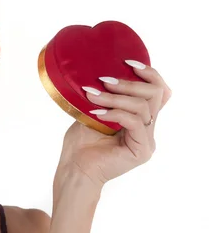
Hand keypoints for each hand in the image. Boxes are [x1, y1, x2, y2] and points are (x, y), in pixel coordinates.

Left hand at [55, 60, 171, 192]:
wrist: (74, 170)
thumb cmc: (80, 144)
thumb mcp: (94, 112)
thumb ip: (107, 97)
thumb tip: (107, 73)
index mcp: (140, 119)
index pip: (158, 91)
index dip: (149, 74)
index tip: (127, 62)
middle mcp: (147, 129)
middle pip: (155, 94)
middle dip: (128, 83)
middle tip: (104, 80)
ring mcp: (147, 140)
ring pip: (143, 106)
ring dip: (116, 97)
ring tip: (93, 96)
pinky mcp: (142, 150)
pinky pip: (134, 122)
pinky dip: (115, 113)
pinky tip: (97, 114)